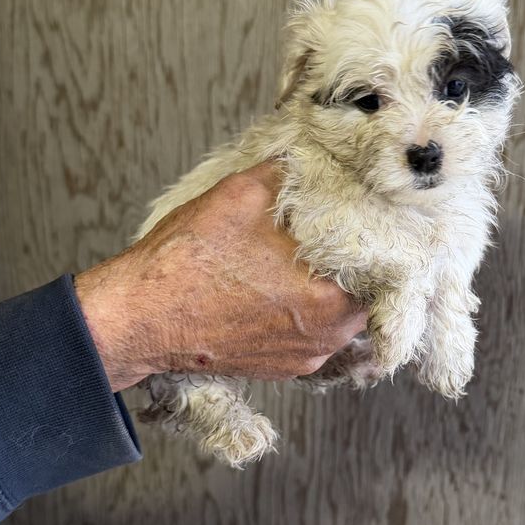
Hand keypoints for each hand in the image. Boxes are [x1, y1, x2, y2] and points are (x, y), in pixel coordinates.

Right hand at [75, 164, 367, 391]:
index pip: (386, 267)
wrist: (138, 317)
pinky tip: (283, 282)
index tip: (372, 215)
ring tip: (308, 254)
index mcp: (332, 300)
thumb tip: (309, 157)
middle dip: (355, 261)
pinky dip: (306, 308)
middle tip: (341, 230)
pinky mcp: (280, 367)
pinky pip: (311, 332)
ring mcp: (304, 357)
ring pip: (340, 315)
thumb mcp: (242, 194)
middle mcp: (327, 338)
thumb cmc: (187, 263)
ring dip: (331, 286)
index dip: (380, 235)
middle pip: (368, 293)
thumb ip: (289, 174)